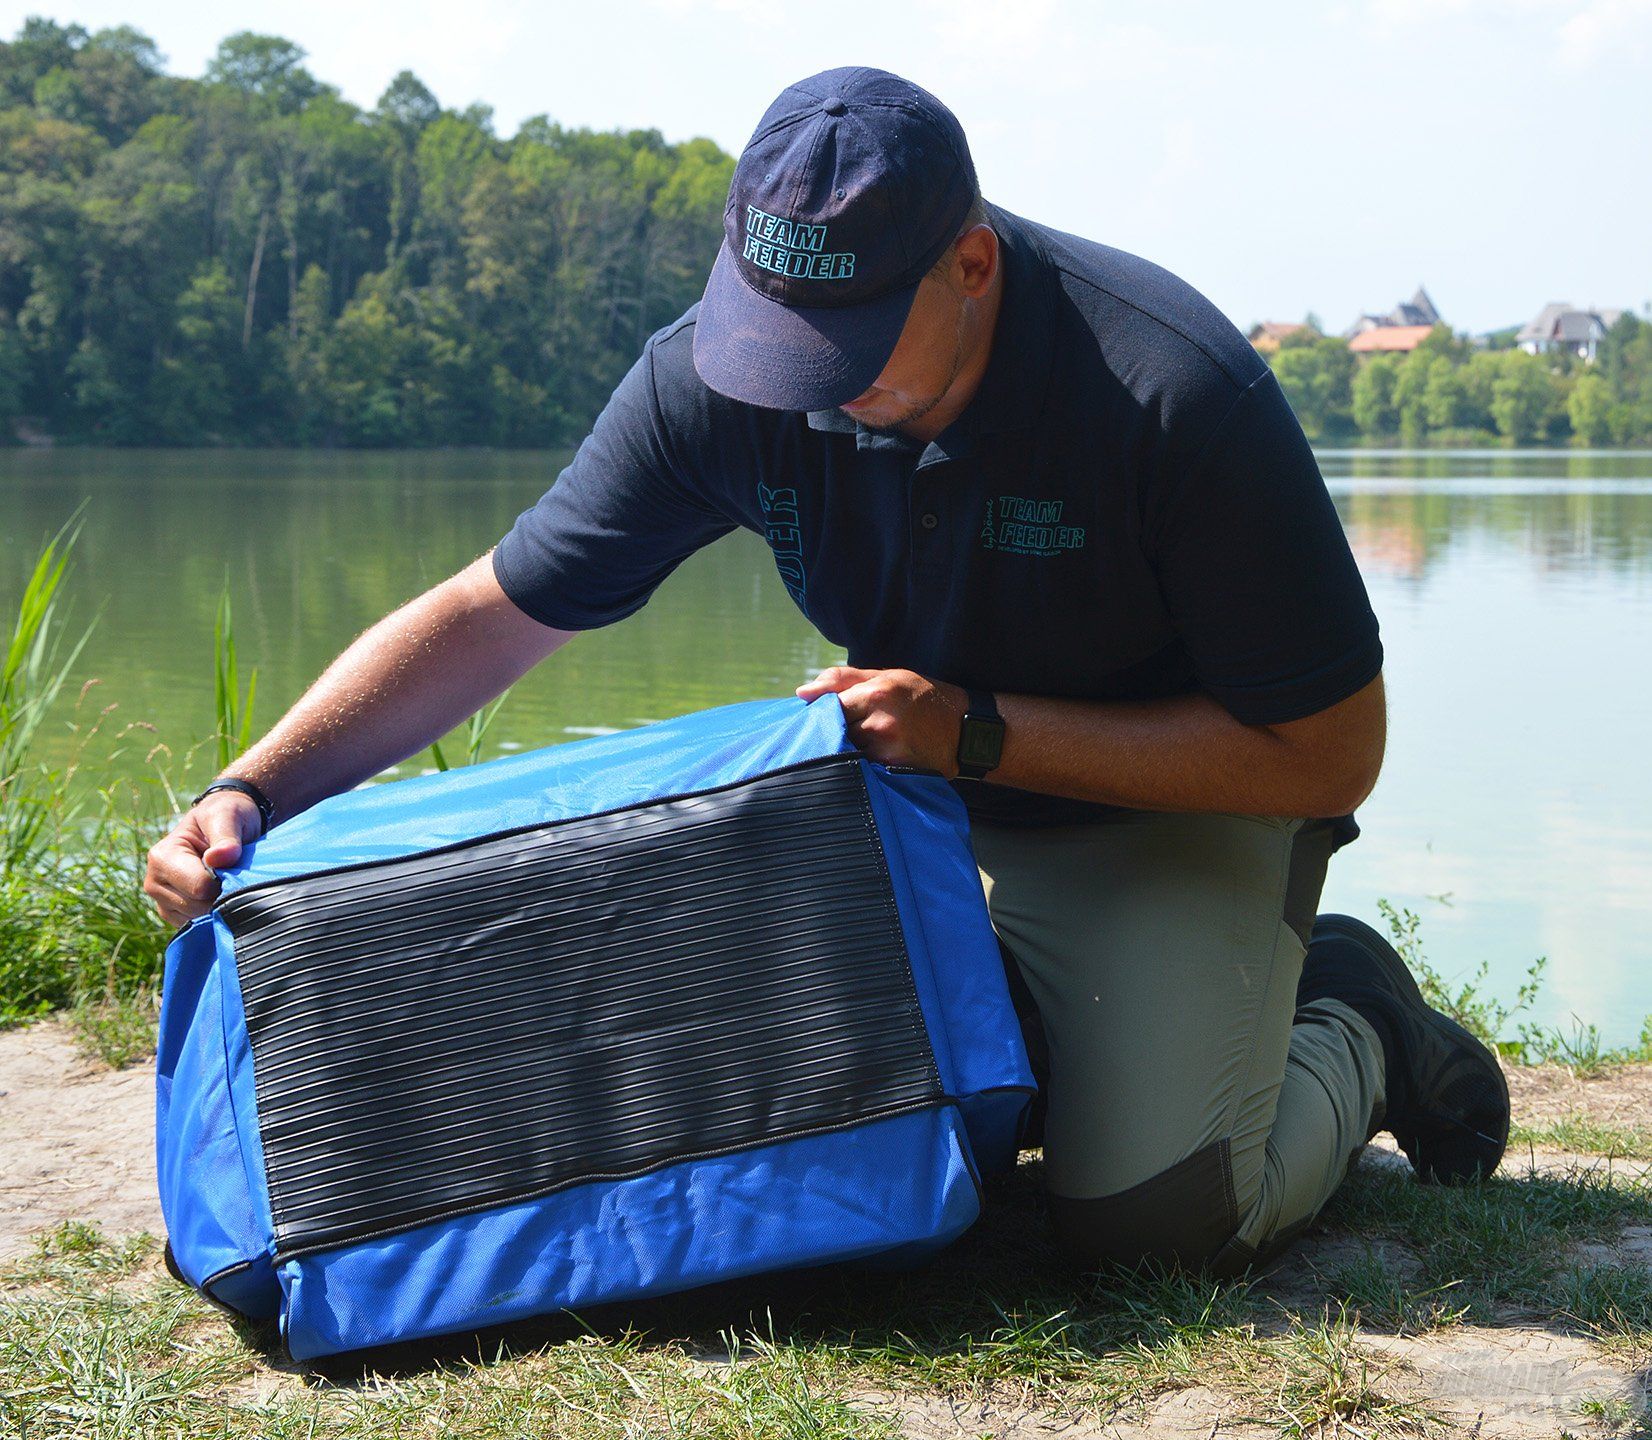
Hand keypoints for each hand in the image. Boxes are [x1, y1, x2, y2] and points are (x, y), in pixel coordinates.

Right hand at [143, 792, 261, 926]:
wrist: (225, 824)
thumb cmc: (225, 817)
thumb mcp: (228, 816)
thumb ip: (226, 837)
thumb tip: (218, 858)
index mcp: (161, 857)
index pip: (199, 887)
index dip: (224, 880)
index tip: (232, 864)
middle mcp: (154, 882)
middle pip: (198, 907)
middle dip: (221, 893)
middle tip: (230, 871)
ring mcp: (161, 901)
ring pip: (198, 919)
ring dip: (217, 904)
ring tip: (222, 879)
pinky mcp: (172, 914)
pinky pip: (197, 926)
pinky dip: (212, 914)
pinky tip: (216, 893)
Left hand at [796, 666, 966, 774]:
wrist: (966, 729)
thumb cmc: (923, 698)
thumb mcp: (888, 676)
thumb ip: (842, 679)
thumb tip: (802, 692)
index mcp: (876, 692)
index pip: (827, 706)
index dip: (823, 713)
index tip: (827, 716)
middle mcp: (879, 722)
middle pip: (833, 732)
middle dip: (834, 732)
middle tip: (851, 730)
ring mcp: (886, 750)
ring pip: (845, 753)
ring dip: (847, 751)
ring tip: (868, 743)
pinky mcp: (893, 771)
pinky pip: (862, 769)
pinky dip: (862, 765)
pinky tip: (875, 757)